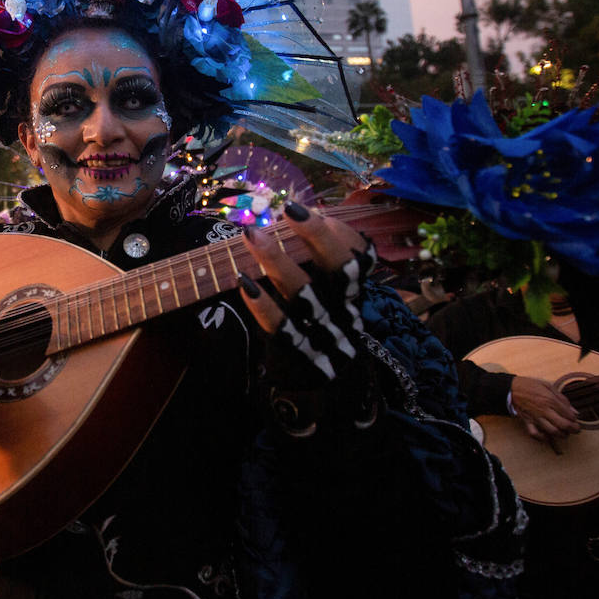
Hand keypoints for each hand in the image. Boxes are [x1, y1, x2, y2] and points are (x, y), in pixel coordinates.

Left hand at [237, 203, 370, 383]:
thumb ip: (324, 260)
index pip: (355, 258)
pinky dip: (262, 306)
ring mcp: (323, 334)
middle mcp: (344, 310)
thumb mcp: (332, 296)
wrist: (329, 390)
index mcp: (353, 293)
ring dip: (276, 262)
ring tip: (250, 234)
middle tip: (287, 210)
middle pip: (338, 271)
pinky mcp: (300, 356)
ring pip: (304, 296)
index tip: (303, 208)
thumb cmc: (322, 326)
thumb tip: (302, 216)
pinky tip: (243, 282)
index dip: (335, 233)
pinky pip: (282, 329)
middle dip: (315, 236)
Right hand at [510, 375, 580, 440]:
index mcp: (550, 400)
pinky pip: (535, 434)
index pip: (568, 414)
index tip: (576, 419)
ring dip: (561, 435)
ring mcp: (536, 417)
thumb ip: (562, 399)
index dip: (575, 419)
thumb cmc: (530, 385)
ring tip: (565, 433)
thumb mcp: (548, 386)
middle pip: (563, 425)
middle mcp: (544, 410)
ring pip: (552, 431)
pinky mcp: (528, 422)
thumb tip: (574, 411)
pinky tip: (548, 437)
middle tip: (576, 430)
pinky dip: (542, 438)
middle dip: (573, 429)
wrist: (511, 388)